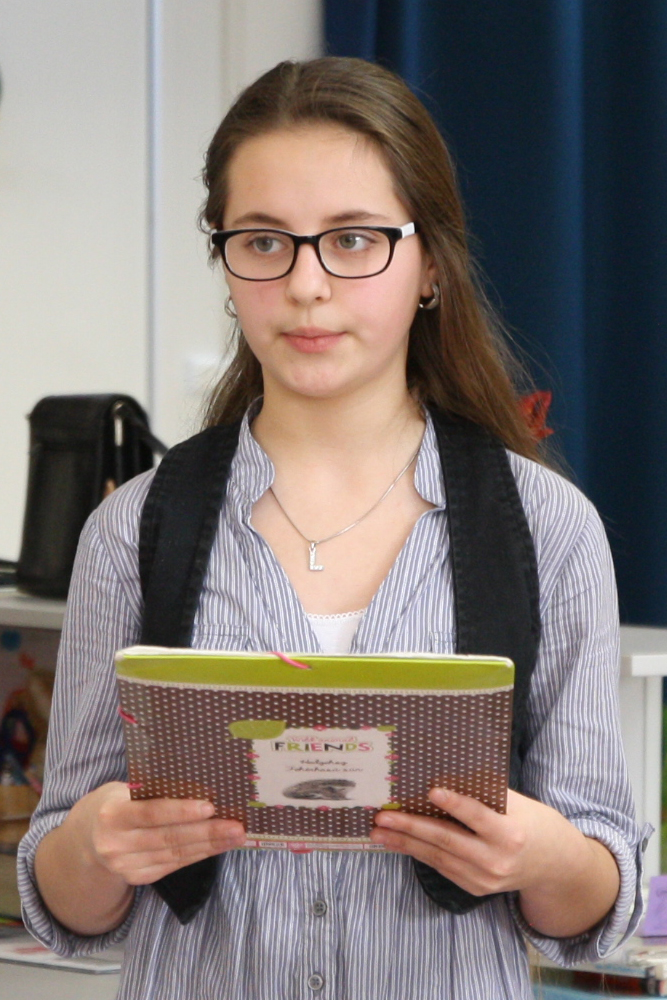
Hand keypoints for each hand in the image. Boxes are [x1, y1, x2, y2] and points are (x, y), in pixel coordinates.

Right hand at [72, 781, 245, 885]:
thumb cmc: (114, 804)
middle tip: (236, 826)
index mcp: (111, 816)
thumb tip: (197, 784)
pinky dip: (198, 855)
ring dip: (209, 846)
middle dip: (207, 833)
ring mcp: (126, 866)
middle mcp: (116, 845)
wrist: (85, 840)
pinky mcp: (138, 878)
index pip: (151, 813)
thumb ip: (151, 791)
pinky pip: (173, 865)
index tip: (210, 807)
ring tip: (235, 836)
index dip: (181, 812)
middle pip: (168, 838)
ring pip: (175, 855)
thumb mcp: (122, 791)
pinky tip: (217, 846)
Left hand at [371, 788, 619, 935]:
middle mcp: (497, 861)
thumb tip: (449, 774)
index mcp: (511, 835)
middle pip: (448, 842)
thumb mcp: (519, 805)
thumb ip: (488, 794)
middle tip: (383, 817)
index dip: (455, 805)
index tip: (431, 792)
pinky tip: (400, 843)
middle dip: (411, 828)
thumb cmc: (536, 824)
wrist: (555, 866)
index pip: (478, 818)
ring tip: (379, 832)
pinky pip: (443, 868)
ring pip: (438, 858)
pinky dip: (420, 854)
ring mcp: (485, 879)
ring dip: (405, 844)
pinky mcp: (476, 888)